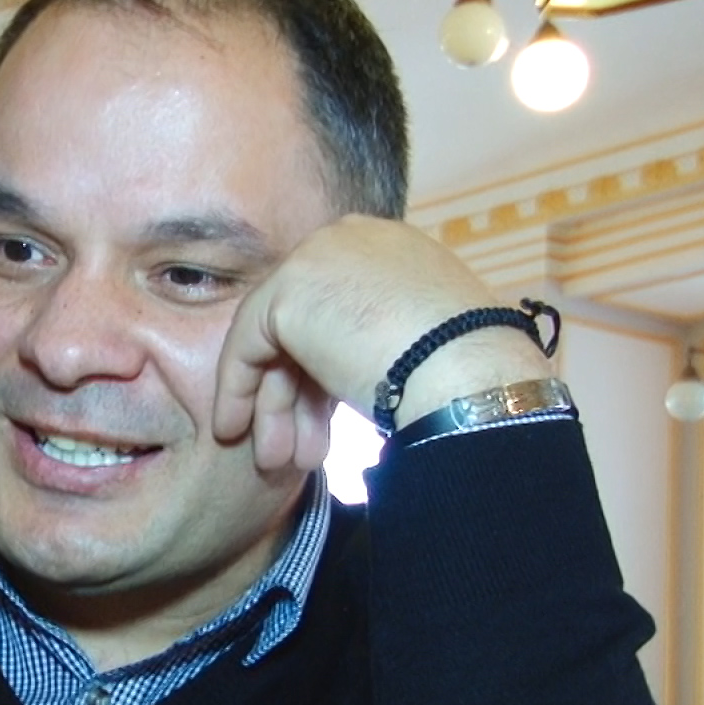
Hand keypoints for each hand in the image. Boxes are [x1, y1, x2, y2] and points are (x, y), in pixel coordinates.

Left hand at [213, 214, 552, 470]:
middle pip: (302, 327)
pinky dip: (238, 389)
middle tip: (293, 455)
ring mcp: (316, 260)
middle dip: (295, 398)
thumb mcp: (419, 346)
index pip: (335, 312)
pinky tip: (235, 430)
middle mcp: (348, 241)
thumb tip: (361, 373)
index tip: (320, 424)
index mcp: (386, 250)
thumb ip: (378, 343)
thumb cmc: (462, 373)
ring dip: (273, 407)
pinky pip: (248, 344)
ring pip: (276, 341)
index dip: (321, 375)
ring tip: (275, 463)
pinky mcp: (289, 291)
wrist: (468, 370)